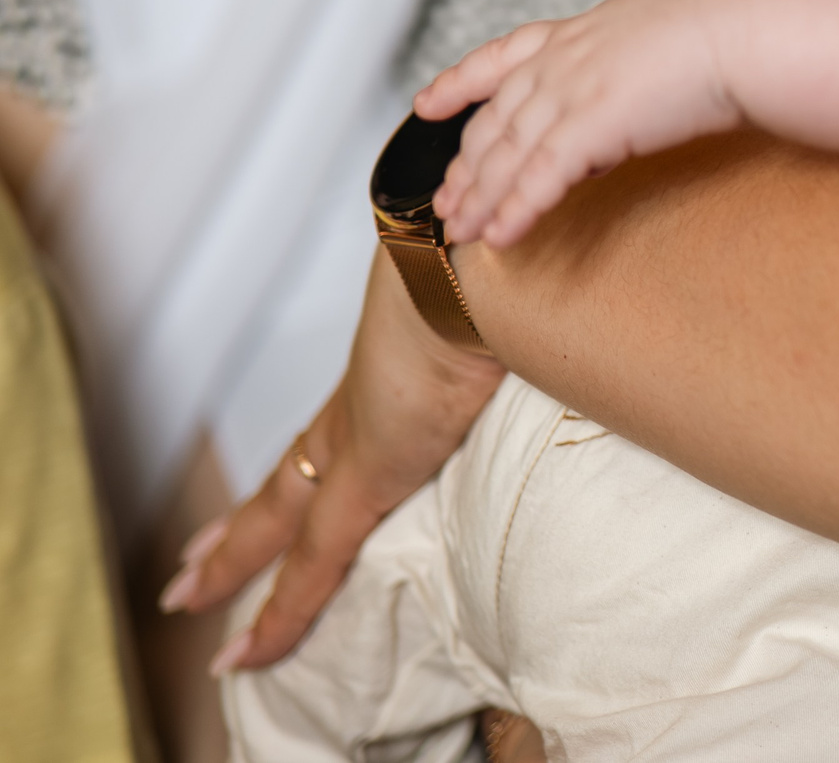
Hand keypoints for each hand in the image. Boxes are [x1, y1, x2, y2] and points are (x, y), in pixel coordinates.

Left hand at [161, 250, 502, 669]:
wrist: (494, 268)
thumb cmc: (517, 279)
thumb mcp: (520, 322)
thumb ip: (531, 337)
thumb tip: (567, 333)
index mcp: (401, 369)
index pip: (339, 426)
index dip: (312, 460)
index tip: (285, 483)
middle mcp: (367, 403)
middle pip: (292, 472)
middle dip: (245, 519)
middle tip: (196, 558)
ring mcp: (358, 437)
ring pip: (277, 513)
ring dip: (233, 557)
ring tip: (190, 594)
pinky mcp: (365, 476)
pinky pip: (313, 561)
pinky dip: (280, 612)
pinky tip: (245, 652)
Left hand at [416, 0, 746, 247]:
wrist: (750, 32)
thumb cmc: (733, 30)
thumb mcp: (667, 34)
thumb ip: (634, 64)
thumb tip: (635, 94)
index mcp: (583, 33)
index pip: (503, 57)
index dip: (459, 83)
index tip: (428, 103)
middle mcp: (566, 60)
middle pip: (496, 119)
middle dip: (466, 165)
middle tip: (447, 202)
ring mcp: (574, 91)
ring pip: (508, 154)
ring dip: (480, 198)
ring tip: (462, 232)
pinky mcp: (591, 125)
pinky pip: (540, 178)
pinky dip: (516, 210)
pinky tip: (501, 236)